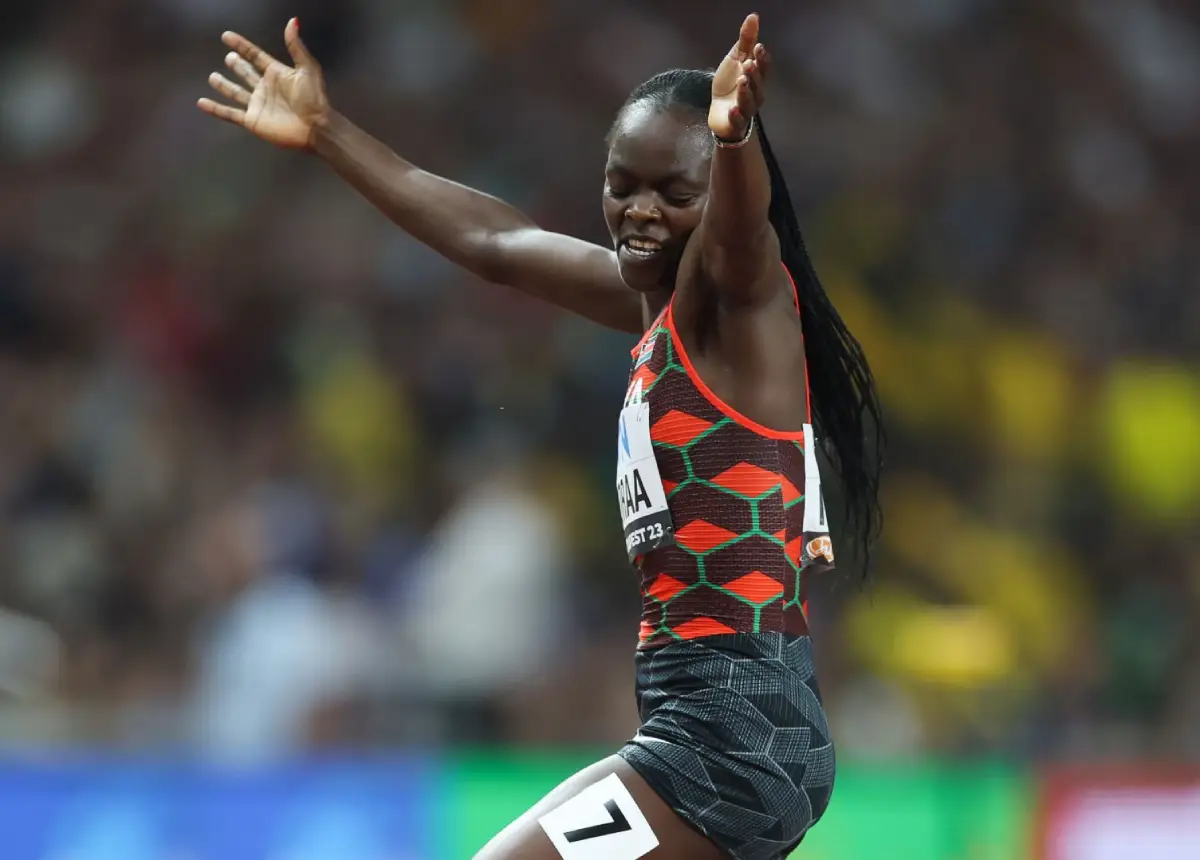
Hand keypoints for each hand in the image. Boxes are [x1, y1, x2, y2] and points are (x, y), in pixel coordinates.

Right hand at [197, 19, 328, 149]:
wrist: (315, 127)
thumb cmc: (313, 98)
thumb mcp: (307, 68)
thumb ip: (296, 46)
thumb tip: (293, 21)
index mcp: (276, 73)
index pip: (255, 56)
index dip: (241, 46)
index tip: (226, 36)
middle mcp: (264, 88)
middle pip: (246, 73)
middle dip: (237, 65)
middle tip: (229, 58)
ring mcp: (257, 104)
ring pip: (235, 92)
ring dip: (224, 85)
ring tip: (212, 77)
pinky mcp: (252, 121)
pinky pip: (229, 114)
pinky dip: (215, 109)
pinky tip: (201, 102)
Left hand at [708, 13, 770, 140]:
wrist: (719, 113)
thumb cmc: (730, 84)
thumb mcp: (735, 60)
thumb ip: (745, 41)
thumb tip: (753, 16)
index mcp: (756, 77)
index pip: (763, 67)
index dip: (762, 58)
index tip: (758, 47)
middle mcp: (755, 93)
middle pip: (758, 84)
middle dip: (754, 74)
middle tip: (747, 64)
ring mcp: (745, 108)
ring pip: (749, 101)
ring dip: (746, 91)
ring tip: (741, 81)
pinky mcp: (735, 122)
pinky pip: (738, 120)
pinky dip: (736, 115)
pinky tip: (733, 109)